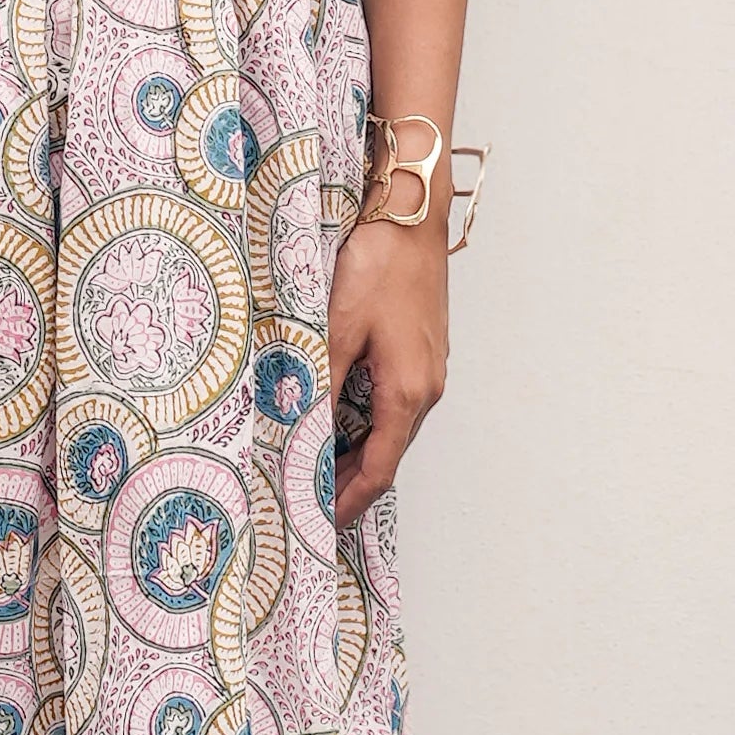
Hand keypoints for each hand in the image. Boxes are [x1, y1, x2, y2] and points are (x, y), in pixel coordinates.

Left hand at [325, 205, 449, 523]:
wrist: (411, 212)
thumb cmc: (378, 261)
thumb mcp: (337, 327)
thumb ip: (322, 383)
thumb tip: (304, 432)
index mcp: (408, 390)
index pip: (379, 469)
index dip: (349, 501)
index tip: (321, 522)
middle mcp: (427, 386)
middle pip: (389, 455)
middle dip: (350, 484)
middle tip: (310, 502)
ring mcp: (429, 368)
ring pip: (392, 430)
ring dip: (359, 454)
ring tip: (318, 469)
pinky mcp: (423, 350)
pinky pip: (396, 404)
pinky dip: (368, 426)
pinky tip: (340, 421)